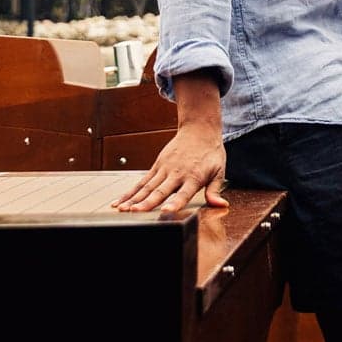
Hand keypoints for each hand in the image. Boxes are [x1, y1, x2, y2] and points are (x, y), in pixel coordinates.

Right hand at [112, 122, 229, 212]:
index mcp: (193, 177)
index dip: (175, 203)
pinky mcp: (156, 166)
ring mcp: (164, 169)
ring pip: (147, 186)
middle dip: (147, 202)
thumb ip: (215, 190)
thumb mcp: (219, 170)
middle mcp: (176, 173)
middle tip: (135, 211)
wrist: (199, 130)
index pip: (183, 193)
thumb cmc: (210, 152)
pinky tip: (120, 202)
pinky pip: (141, 182)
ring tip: (122, 209)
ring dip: (134, 198)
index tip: (166, 210)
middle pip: (160, 190)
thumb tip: (221, 205)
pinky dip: (130, 192)